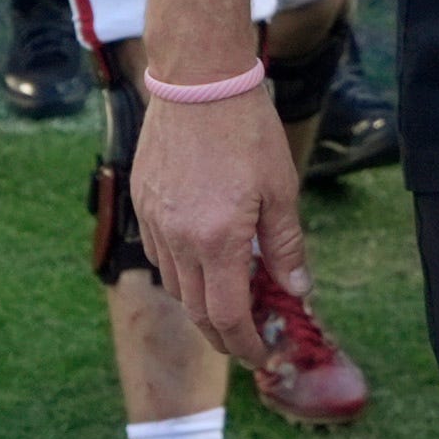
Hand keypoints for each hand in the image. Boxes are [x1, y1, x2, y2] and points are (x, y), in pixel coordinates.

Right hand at [132, 79, 306, 363]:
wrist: (199, 81)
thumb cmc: (249, 131)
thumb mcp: (281, 189)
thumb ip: (286, 246)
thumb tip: (297, 291)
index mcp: (218, 241)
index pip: (227, 316)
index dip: (245, 345)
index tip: (262, 356)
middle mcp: (178, 240)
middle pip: (197, 310)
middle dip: (224, 336)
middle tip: (248, 343)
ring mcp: (154, 223)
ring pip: (176, 286)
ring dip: (203, 304)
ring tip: (232, 303)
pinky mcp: (141, 204)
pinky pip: (159, 255)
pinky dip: (183, 272)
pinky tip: (205, 262)